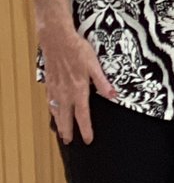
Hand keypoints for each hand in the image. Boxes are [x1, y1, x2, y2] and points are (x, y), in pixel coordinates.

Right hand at [41, 27, 116, 144]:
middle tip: (69, 142)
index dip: (85, 129)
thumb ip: (103, 83)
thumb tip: (114, 96)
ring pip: (57, 111)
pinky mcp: (49, 84)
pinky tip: (53, 111)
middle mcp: (66, 93)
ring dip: (59, 123)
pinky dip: (52, 110)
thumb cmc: (78, 50)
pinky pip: (50, 102)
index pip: (83, 115)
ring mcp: (56, 89)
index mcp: (79, 90)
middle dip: (69, 131)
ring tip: (61, 132)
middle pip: (67, 118)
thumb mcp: (95, 65)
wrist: (57, 40)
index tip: (87, 140)